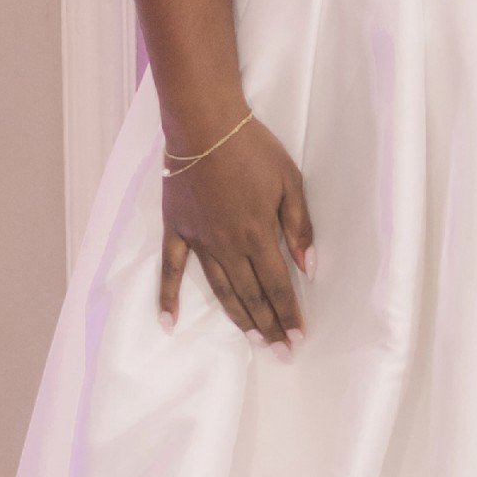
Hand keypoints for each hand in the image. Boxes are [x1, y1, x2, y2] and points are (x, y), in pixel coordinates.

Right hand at [158, 114, 314, 354]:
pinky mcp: (177, 229)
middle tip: (281, 352)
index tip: (298, 337)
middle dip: (268, 326)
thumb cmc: (252, 149)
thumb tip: (308, 266)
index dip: (288, 314)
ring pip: (220, 289)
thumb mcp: (290, 182)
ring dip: (237, 318)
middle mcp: (227, 245)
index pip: (277, 285)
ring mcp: (199, 239)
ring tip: (252, 340)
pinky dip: (167, 297)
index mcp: (257, 234)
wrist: (204, 124)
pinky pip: (171, 269)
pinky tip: (169, 322)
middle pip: (251, 295)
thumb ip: (299, 227)